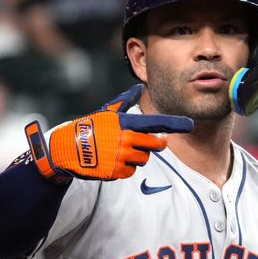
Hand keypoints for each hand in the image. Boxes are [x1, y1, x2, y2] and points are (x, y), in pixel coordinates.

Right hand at [25, 89, 191, 181]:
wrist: (67, 148)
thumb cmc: (89, 127)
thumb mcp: (107, 111)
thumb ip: (125, 100)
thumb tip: (138, 87)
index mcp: (126, 122)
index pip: (156, 123)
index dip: (175, 124)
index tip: (190, 125)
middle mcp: (127, 138)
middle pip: (154, 145)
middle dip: (151, 145)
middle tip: (138, 143)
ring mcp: (122, 156)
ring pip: (143, 160)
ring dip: (135, 157)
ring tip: (117, 152)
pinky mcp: (116, 171)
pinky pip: (131, 172)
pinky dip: (124, 169)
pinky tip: (111, 162)